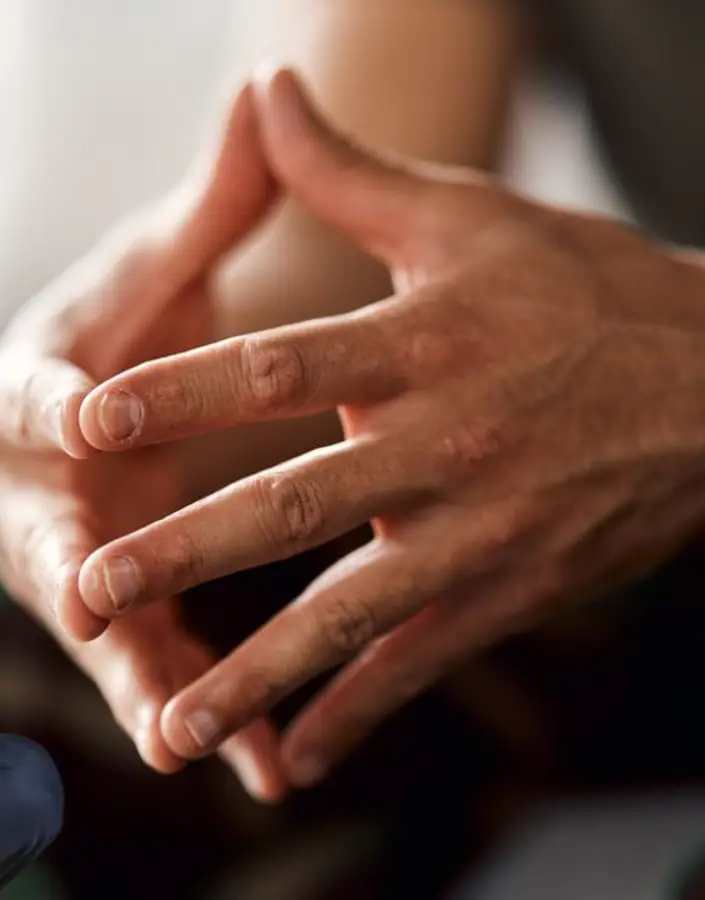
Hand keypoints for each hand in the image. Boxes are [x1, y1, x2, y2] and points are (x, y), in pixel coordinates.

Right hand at [0, 85, 285, 798]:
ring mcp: (97, 568)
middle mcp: (56, 494)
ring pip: (127, 639)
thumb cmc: (139, 338)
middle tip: (114, 633)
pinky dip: (221, 712)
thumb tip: (264, 89)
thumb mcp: (166, 269)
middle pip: (63, 550)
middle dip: (92, 592)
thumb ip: (214, 200)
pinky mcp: (140, 616)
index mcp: (48, 395)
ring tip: (219, 751)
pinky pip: (180, 672)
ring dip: (168, 692)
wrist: (133, 408)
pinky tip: (275, 763)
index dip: (52, 409)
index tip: (77, 432)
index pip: (34, 401)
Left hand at [77, 69, 704, 785]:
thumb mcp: (472, 217)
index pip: (281, 369)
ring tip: (173, 728)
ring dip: (256, 672)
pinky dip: (356, 712)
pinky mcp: (515, 590)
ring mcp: (486, 530)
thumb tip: (267, 91)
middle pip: (299, 504)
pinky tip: (296, 760)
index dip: (180, 393)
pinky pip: (423, 662)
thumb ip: (353, 175)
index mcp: (429, 341)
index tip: (89, 423)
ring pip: (351, 612)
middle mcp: (451, 443)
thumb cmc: (593, 290)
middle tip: (92, 590)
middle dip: (189, 551)